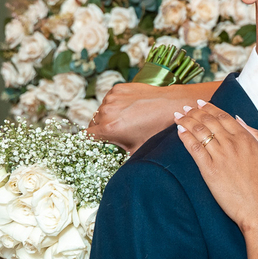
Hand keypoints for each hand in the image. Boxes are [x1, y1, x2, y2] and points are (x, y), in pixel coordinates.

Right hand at [88, 82, 214, 152]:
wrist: (172, 106)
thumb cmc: (156, 131)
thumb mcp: (137, 150)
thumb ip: (119, 158)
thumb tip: (113, 170)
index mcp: (109, 128)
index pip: (86, 136)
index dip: (91, 141)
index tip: (97, 143)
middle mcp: (106, 111)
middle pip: (94, 123)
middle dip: (102, 128)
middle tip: (119, 132)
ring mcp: (111, 97)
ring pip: (102, 110)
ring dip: (109, 115)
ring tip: (128, 119)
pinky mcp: (118, 88)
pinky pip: (110, 98)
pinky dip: (116, 103)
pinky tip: (131, 108)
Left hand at [177, 102, 257, 231]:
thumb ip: (254, 134)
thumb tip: (239, 119)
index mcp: (246, 139)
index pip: (223, 117)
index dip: (209, 108)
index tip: (200, 103)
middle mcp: (232, 144)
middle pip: (209, 121)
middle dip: (195, 111)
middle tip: (186, 107)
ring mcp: (220, 156)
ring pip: (200, 132)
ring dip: (187, 120)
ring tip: (179, 115)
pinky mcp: (210, 170)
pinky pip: (194, 149)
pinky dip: (186, 137)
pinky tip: (179, 130)